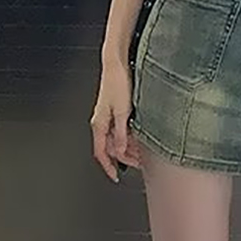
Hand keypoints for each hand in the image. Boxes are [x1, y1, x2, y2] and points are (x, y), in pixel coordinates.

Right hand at [90, 59, 141, 182]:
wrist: (117, 63)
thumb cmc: (117, 82)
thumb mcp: (123, 111)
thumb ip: (121, 133)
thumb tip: (121, 150)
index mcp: (99, 123)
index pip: (101, 152)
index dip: (108, 167)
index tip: (115, 176)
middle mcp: (101, 121)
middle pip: (110, 147)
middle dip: (123, 158)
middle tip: (137, 164)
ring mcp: (107, 115)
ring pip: (116, 138)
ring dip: (127, 147)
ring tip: (142, 152)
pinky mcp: (114, 108)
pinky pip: (119, 128)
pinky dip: (128, 136)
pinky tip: (138, 136)